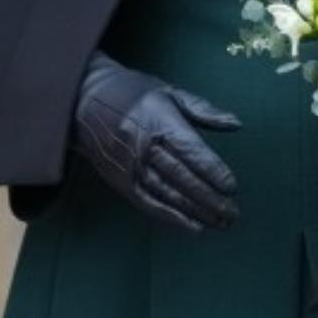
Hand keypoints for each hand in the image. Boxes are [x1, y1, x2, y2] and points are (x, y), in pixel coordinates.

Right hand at [72, 51, 239, 232]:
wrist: (81, 101)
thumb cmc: (133, 95)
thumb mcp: (169, 92)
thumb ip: (203, 110)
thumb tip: (236, 123)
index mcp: (158, 120)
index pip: (190, 150)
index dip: (212, 170)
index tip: (232, 187)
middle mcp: (142, 144)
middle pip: (181, 176)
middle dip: (209, 197)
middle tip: (233, 212)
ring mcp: (128, 164)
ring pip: (166, 193)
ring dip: (195, 211)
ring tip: (220, 222)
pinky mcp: (118, 179)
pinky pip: (147, 202)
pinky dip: (171, 216)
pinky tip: (193, 226)